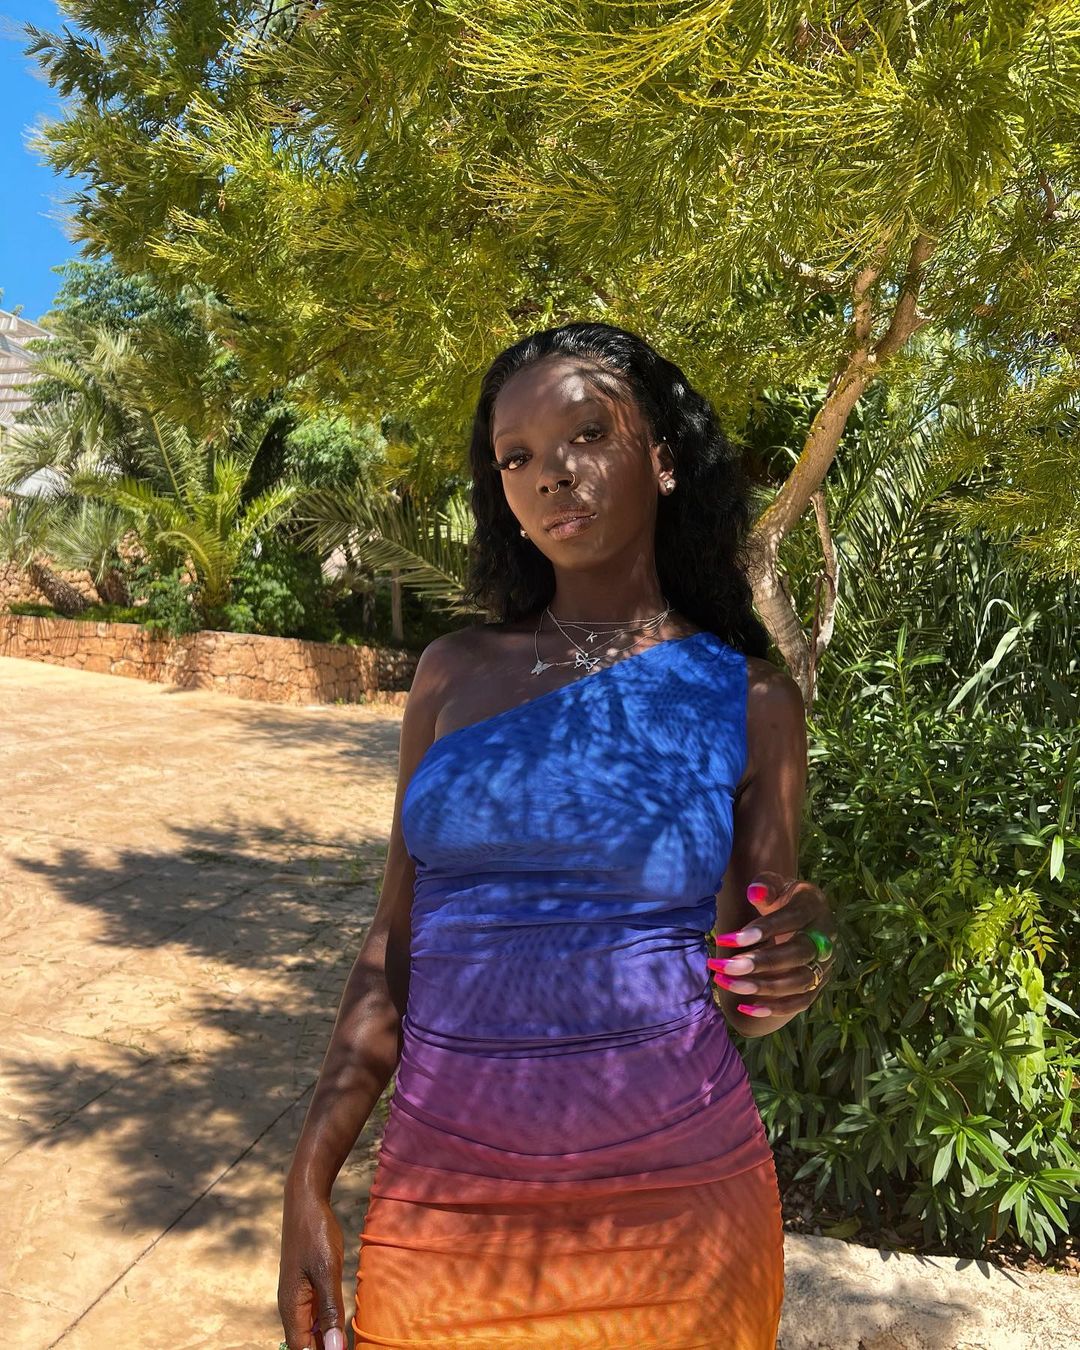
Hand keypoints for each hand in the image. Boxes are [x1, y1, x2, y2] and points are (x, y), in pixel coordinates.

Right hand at [278, 1181, 346, 1349]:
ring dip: (327, 1338)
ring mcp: (298, 1295)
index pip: (301, 1349)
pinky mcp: (307, 1284)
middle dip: (325, 1347)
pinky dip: (328, 1322)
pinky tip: (343, 1324)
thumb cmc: (316, 1233)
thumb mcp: (327, 1271)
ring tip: (348, 1340)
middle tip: (349, 1345)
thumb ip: (330, 1310)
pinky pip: (315, 1312)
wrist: (306, 1201)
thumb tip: (335, 1349)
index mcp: (290, 1307)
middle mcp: (291, 1306)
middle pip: (305, 1342)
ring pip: (311, 1329)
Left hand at [707, 870, 838, 1018]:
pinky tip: (745, 1006)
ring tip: (727, 983)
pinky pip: (801, 1001)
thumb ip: (765, 886)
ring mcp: (825, 964)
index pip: (790, 920)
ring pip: (799, 981)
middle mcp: (825, 937)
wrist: (804, 914)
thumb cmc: (783, 898)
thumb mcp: (775, 884)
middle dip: (760, 963)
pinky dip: (774, 1008)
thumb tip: (755, 892)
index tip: (726, 939)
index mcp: (814, 907)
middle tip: (726, 967)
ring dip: (762, 986)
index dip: (761, 930)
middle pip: (797, 954)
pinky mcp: (819, 984)